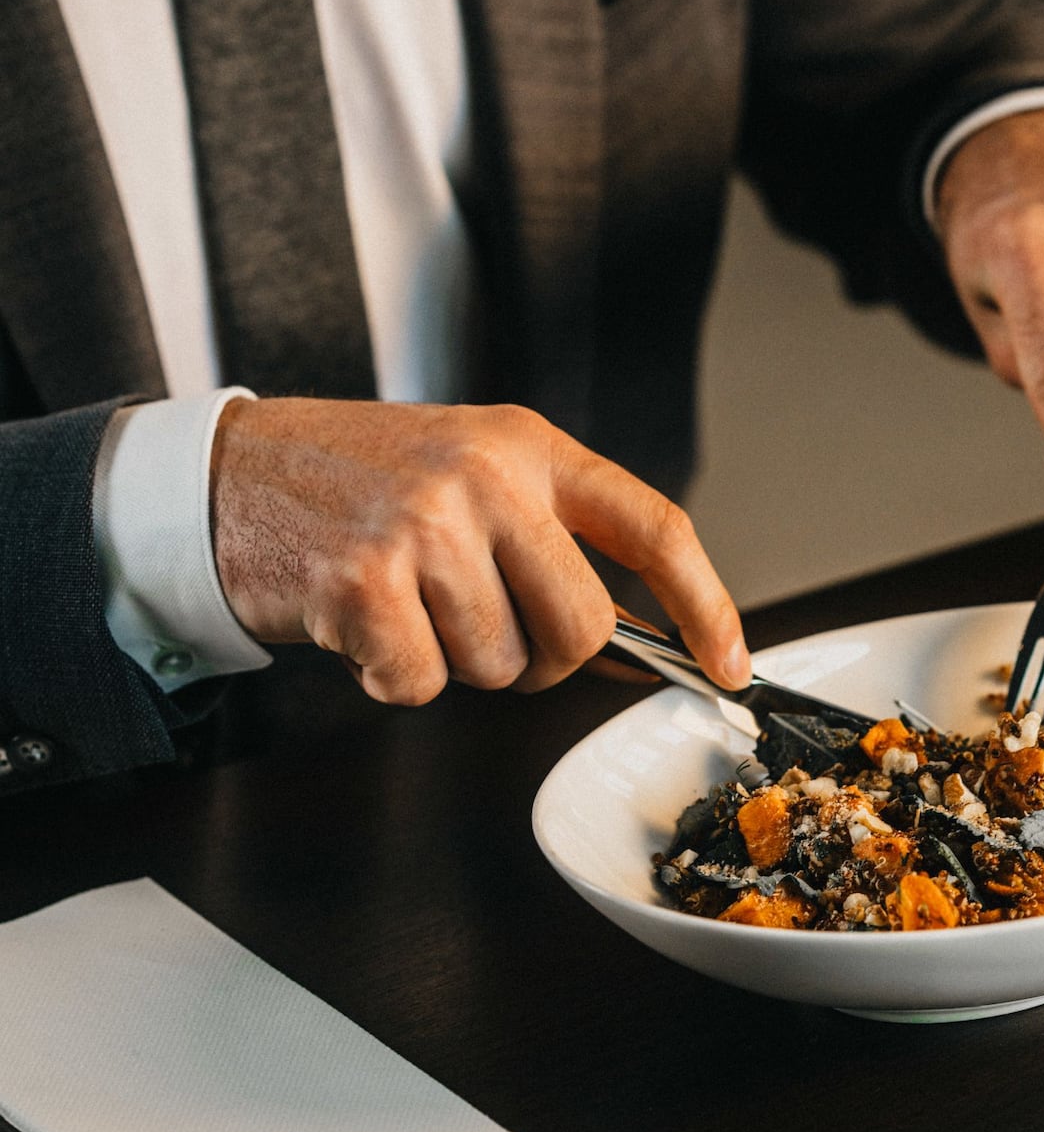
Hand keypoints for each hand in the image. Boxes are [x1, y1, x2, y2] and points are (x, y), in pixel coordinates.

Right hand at [209, 397, 749, 703]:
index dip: (705, 604)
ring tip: (406, 606)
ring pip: (500, 665)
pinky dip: (391, 678)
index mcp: (529, 445)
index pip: (653, 527)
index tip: (729, 662)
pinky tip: (362, 629)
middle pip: (583, 627)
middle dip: (545, 660)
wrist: (225, 474)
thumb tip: (641, 642)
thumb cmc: (361, 483)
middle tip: (487, 633)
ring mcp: (424, 525)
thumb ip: (550, 534)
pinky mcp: (363, 581)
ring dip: (455, 663)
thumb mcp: (471, 469)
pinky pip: (422, 685)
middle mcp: (486, 477)